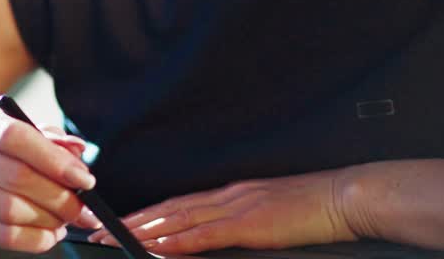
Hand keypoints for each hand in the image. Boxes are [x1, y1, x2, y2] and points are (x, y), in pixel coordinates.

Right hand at [0, 107, 99, 251]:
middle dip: (60, 197)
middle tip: (82, 207)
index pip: (17, 137)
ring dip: (49, 219)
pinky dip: (36, 240)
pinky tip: (49, 234)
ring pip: (14, 211)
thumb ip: (47, 139)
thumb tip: (77, 148)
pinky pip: (6, 236)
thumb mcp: (10, 136)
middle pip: (19, 178)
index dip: (55, 159)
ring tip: (64, 219)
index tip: (84, 178)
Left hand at [88, 169, 356, 253]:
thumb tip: (217, 234)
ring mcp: (236, 208)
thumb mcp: (270, 211)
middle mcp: (226, 197)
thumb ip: (241, 220)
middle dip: (131, 223)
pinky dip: (177, 242)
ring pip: (177, 220)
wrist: (345, 196)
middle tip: (98, 232)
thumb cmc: (315, 208)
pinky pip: (205, 235)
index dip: (145, 214)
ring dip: (142, 231)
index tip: (118, 223)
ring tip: (114, 241)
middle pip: (167, 210)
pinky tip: (157, 248)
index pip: (177, 204)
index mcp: (231, 194)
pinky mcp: (249, 224)